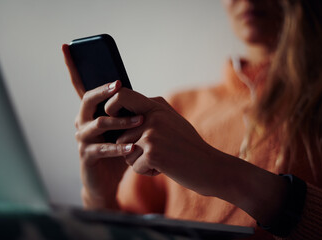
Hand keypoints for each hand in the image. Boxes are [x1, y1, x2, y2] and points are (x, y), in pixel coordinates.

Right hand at [62, 45, 142, 208]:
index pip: (79, 87)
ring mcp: (82, 140)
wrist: (107, 181)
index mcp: (89, 113)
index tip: (65, 46)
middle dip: (102, 91)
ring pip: (98, 124)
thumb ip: (121, 110)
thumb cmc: (116, 151)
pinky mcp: (87, 157)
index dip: (72, 67)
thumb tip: (132, 90)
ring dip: (120, 121)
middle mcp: (81, 123)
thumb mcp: (120, 128)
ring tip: (140, 120)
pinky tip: (133, 147)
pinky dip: (119, 147)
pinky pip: (102, 148)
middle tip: (119, 85)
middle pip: (87, 101)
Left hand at [105, 88, 290, 227]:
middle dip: (131, 149)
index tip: (114, 120)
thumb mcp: (170, 121)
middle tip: (156, 152)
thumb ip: (149, 113)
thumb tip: (122, 109)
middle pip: (120, 134)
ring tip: (162, 159)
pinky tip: (165, 167)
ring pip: (125, 152)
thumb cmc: (188, 146)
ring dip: (139, 161)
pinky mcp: (152, 152)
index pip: (121, 95)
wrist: (210, 167)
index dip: (111, 107)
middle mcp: (152, 116)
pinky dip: (147, 172)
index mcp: (156, 105)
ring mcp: (152, 133)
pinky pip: (134, 167)